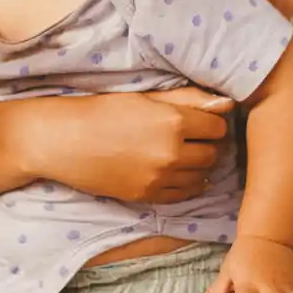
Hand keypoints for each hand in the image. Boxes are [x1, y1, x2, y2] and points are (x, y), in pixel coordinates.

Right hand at [43, 87, 233, 202]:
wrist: (65, 141)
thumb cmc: (104, 111)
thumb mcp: (146, 97)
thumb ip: (189, 99)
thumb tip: (227, 103)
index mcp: (173, 121)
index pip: (218, 128)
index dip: (212, 124)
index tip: (202, 122)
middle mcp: (172, 152)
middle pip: (213, 153)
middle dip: (208, 145)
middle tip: (195, 138)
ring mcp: (160, 177)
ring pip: (202, 175)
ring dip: (199, 165)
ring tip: (183, 155)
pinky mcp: (148, 195)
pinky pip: (184, 194)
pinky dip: (186, 184)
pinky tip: (176, 173)